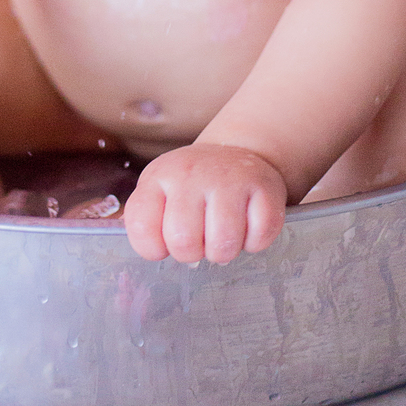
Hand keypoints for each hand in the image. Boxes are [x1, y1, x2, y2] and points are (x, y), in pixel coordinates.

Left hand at [123, 143, 286, 264]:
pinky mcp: (264, 187)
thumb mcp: (159, 192)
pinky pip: (259, 238)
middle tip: (200, 238)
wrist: (236, 152)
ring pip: (223, 245)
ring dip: (224, 251)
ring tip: (223, 233)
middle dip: (194, 253)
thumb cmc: (193, 186)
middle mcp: (191, 173)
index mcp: (159, 177)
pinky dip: (254, 242)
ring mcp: (229, 178)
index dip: (154, 248)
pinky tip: (247, 224)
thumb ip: (147, 222)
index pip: (141, 227)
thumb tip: (154, 251)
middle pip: (184, 243)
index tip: (166, 241)